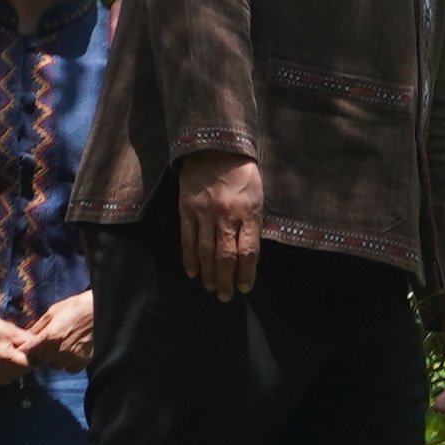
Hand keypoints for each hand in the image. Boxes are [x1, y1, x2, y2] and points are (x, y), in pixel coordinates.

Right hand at [0, 303, 28, 387]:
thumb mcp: (9, 328)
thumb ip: (26, 339)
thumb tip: (42, 345)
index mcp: (4, 356)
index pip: (27, 367)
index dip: (28, 360)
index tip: (23, 353)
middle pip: (17, 375)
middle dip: (19, 366)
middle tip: (11, 354)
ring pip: (6, 381)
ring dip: (8, 372)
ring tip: (0, 358)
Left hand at [25, 289, 97, 371]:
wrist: (100, 310)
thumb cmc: (76, 306)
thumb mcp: (53, 311)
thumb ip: (39, 326)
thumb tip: (27, 336)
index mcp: (50, 336)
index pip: (30, 351)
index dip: (25, 350)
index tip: (26, 348)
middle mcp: (60, 350)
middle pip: (40, 361)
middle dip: (38, 355)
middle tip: (41, 348)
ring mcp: (72, 357)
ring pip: (54, 367)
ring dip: (51, 361)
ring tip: (54, 350)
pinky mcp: (83, 360)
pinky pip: (69, 369)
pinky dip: (66, 364)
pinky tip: (68, 355)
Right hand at [178, 155, 265, 299]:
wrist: (214, 147)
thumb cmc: (242, 173)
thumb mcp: (258, 195)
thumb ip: (253, 222)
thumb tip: (248, 253)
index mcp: (248, 212)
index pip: (248, 251)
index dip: (246, 273)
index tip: (244, 288)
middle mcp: (226, 215)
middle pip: (226, 256)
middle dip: (226, 280)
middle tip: (225, 297)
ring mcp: (204, 213)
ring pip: (205, 252)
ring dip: (209, 274)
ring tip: (211, 289)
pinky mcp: (186, 209)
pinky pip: (187, 239)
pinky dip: (189, 259)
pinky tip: (193, 273)